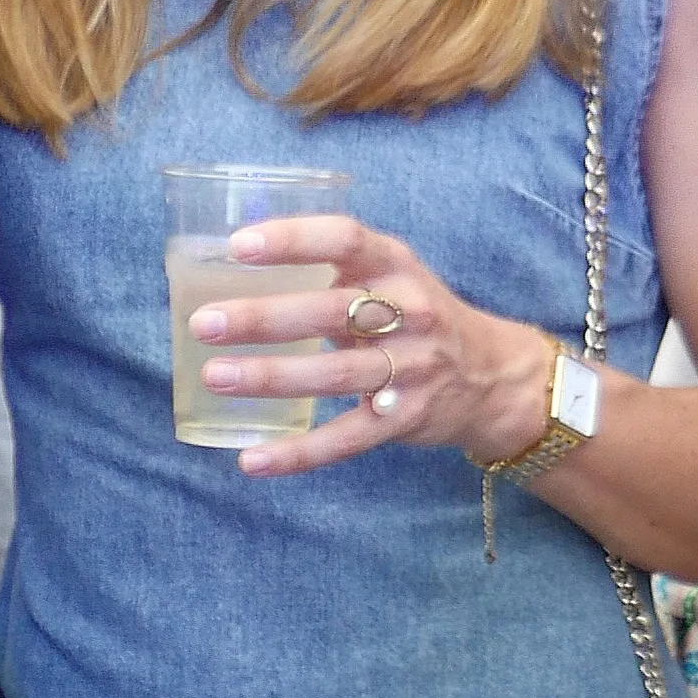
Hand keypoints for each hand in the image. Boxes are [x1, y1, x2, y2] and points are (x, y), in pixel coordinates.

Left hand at [190, 217, 561, 480]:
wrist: (492, 375)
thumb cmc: (419, 315)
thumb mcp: (392, 274)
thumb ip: (333, 270)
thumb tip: (232, 269)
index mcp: (396, 264)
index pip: (345, 238)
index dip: (292, 240)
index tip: (237, 247)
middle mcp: (409, 312)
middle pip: (331, 312)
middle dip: (263, 318)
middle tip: (205, 323)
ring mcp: (410, 368)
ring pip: (333, 375)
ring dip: (270, 377)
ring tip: (215, 376)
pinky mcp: (405, 419)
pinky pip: (346, 439)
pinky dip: (298, 453)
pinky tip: (252, 459)